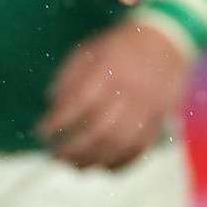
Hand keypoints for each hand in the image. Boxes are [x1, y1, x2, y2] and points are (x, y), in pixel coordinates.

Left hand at [37, 20, 192, 168]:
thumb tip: (52, 107)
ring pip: (120, 144)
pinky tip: (102, 167)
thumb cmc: (118, 47)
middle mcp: (130, 90)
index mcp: (110, 69)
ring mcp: (148, 108)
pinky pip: (141, 149)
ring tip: (74, 166)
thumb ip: (68, 78)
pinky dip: (120, 163)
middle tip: (55, 156)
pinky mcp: (160, 119)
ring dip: (94, 160)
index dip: (58, 121)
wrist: (166, 39)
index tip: (41, 131)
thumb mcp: (89, 51)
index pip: (81, 102)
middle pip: (101, 129)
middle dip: (73, 148)